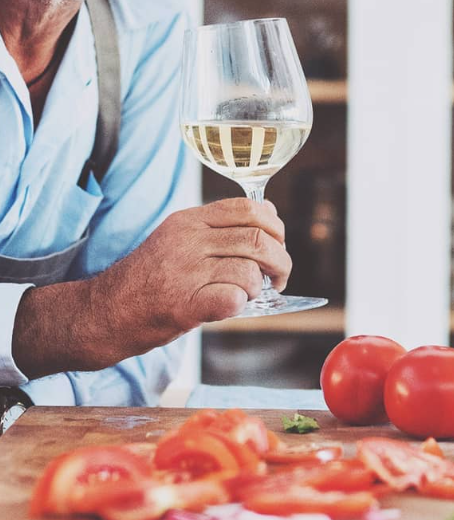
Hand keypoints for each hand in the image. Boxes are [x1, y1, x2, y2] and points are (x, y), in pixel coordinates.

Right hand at [95, 198, 291, 352]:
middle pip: (258, 240)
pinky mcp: (185, 303)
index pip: (248, 209)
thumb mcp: (181, 238)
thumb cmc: (152, 279)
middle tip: (278, 278)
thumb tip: (270, 211)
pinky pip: (233, 298)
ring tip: (246, 295)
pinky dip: (240, 304)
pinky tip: (228, 306)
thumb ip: (222, 226)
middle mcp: (188, 240)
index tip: (278, 245)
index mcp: (190, 220)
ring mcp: (186, 271)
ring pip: (250, 271)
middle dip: (281, 262)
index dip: (275, 227)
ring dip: (258, 288)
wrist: (106, 311)